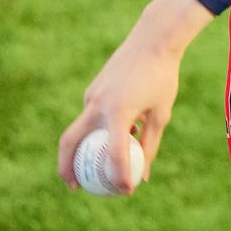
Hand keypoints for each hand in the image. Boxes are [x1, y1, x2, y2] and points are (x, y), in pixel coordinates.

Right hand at [57, 0, 213, 192]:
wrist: (153, 39)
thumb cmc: (162, 77)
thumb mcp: (161, 113)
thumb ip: (150, 144)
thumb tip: (144, 175)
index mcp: (118, 112)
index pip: (113, 153)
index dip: (119, 175)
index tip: (126, 190)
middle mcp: (98, 104)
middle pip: (70, 141)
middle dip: (67, 167)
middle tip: (75, 186)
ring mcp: (92, 95)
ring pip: (80, 128)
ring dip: (85, 148)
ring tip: (93, 167)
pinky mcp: (93, 89)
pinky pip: (91, 116)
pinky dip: (98, 130)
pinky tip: (115, 137)